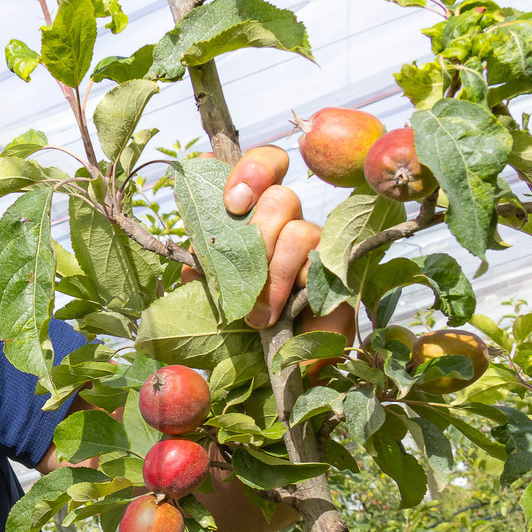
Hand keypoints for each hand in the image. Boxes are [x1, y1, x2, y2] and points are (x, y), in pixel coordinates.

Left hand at [182, 146, 321, 328]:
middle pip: (279, 197)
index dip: (249, 172)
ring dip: (273, 275)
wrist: (276, 361)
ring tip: (259, 315)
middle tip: (245, 275)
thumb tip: (195, 260)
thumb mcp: (210, 292)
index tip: (232, 203)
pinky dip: (296, 288)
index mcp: (248, 216)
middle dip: (257, 236)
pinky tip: (286, 309)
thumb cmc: (238, 320)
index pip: (257, 169)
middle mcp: (283, 222)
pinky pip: (321, 262)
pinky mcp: (335, 268)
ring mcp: (312, 242)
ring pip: (298, 231)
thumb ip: (202, 269)